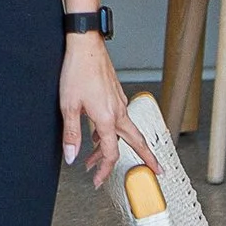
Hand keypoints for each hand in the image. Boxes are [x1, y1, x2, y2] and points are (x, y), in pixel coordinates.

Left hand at [61, 34, 145, 187]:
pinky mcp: (116, 94)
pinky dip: (112, 131)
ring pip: (126, 130)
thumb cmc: (77, 70)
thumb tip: (72, 156)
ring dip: (116, 146)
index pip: (111, 153)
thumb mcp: (68, 106)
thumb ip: (71, 134)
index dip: (105, 170)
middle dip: (147, 158)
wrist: (85, 45)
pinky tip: (97, 133)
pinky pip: (119, 119)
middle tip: (157, 171)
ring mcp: (119, 102)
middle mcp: (118, 111)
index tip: (98, 180)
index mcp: (108, 118)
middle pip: (136, 141)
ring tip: (97, 157)